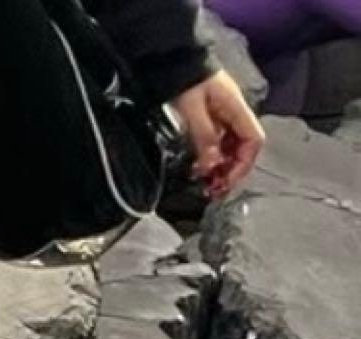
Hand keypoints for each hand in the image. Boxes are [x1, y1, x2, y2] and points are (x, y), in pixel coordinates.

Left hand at [169, 69, 265, 199]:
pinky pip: (217, 143)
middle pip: (243, 148)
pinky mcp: (211, 119)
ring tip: (205, 182)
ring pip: (230, 148)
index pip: (254, 140)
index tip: (226, 180)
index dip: (243, 163)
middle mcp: (233, 114)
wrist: (173, 61)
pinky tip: (199, 168)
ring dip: (220, 167)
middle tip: (213, 188)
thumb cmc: (185, 79)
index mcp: (236, 108)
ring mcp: (223, 117)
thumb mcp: (192, 109)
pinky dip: (211, 158)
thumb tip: (211, 164)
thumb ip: (203, 136)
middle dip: (231, 170)